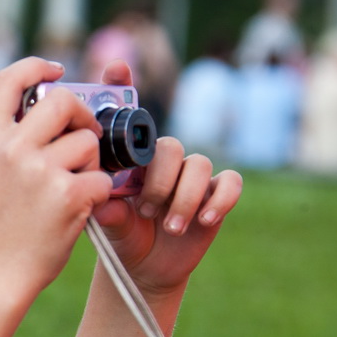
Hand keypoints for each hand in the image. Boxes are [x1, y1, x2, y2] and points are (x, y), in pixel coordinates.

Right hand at [0, 57, 114, 293]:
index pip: (9, 81)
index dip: (37, 67)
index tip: (57, 71)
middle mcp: (11, 150)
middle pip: (62, 102)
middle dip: (81, 116)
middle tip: (81, 136)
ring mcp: (40, 172)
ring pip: (88, 142)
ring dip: (91, 163)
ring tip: (73, 186)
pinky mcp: (68, 196)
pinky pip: (103, 178)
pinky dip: (99, 194)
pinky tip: (81, 209)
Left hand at [91, 60, 243, 295]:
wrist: (144, 268)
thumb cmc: (121, 237)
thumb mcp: (107, 226)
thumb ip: (107, 212)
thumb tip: (110, 203)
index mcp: (131, 158)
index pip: (129, 117)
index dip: (123, 87)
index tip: (114, 68)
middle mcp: (162, 159)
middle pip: (170, 146)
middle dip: (159, 181)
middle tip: (146, 210)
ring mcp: (191, 174)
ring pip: (198, 164)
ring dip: (184, 197)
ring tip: (168, 226)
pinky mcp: (216, 193)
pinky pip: (229, 181)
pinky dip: (219, 200)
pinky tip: (204, 219)